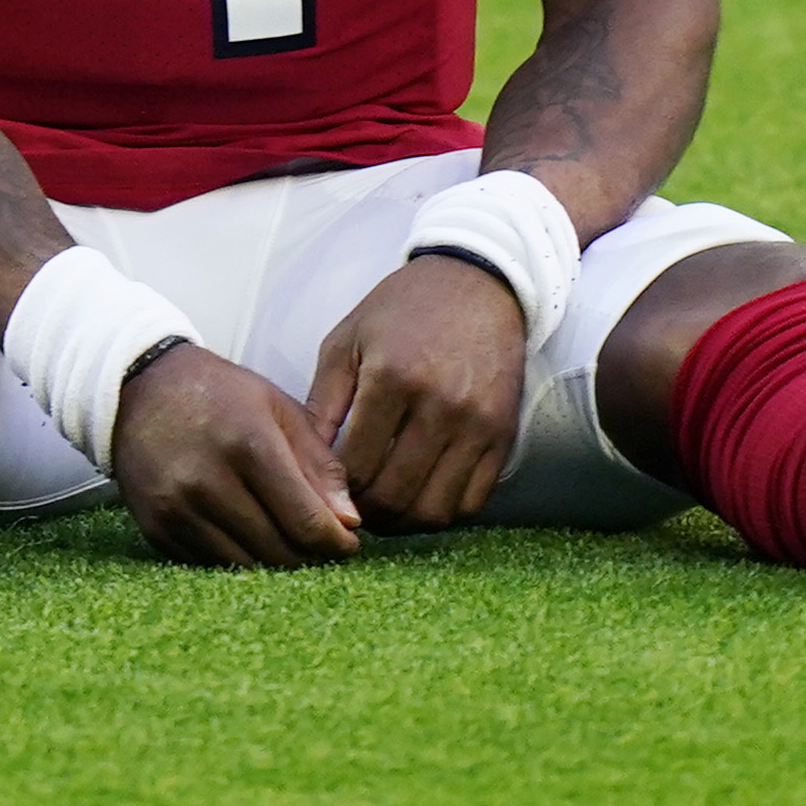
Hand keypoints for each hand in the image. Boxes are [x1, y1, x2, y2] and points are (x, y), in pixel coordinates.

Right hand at [109, 345, 361, 567]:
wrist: (139, 387)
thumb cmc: (220, 394)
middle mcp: (208, 482)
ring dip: (274, 561)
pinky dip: (236, 557)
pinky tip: (246, 533)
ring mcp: (177, 509)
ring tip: (286, 538)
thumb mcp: (279, 410)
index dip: (337, 542)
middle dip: (309, 554)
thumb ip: (320, 466)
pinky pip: (211, 565)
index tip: (349, 543)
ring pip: (246, 567)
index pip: (307, 522)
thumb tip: (351, 523)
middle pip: (280, 552)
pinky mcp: (156, 529)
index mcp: (248, 444)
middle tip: (319, 541)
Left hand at [305, 255, 527, 531]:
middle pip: (394, 496)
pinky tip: (422, 496)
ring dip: (403, 522)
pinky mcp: (504, 434)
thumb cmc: (401, 310)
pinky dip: (444, 511)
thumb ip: (320, 404)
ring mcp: (476, 423)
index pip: (356, 468)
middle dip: (365, 514)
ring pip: (434, 510)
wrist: (478, 283)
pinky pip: (473, 502)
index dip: (336, 492)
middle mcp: (439, 404)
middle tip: (352, 509)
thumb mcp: (346, 341)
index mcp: (391, 377)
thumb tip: (301, 464)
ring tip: (385, 508)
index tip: (328, 491)